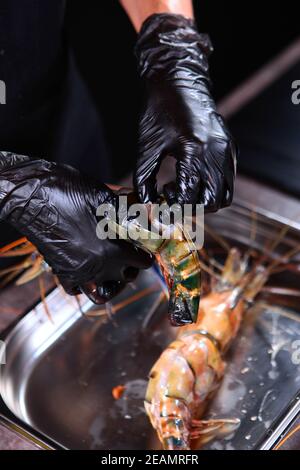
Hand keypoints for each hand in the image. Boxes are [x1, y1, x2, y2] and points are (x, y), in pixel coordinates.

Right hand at [0, 152, 152, 302]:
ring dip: (112, 283)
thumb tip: (147, 213)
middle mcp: (96, 267)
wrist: (30, 195)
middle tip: (131, 252)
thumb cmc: (66, 191)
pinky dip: (86, 284)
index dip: (146, 253)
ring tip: (114, 268)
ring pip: (102, 292)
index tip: (144, 246)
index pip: (141, 262)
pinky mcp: (61, 271)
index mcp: (111, 249)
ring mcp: (77, 272)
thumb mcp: (104, 197)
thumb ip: (128, 211)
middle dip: (132, 266)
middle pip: (126, 278)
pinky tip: (91, 270)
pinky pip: (77, 289)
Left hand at [134, 13, 236, 209]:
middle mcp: (215, 152)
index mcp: (193, 151)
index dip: (175, 205)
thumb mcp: (146, 147)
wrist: (177, 79)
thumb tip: (147, 202)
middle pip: (212, 201)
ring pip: (226, 194)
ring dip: (206, 200)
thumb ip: (144, 179)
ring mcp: (226, 150)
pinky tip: (195, 176)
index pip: (190, 196)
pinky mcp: (230, 147)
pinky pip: (229, 179)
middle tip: (175, 196)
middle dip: (193, 207)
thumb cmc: (158, 111)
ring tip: (186, 188)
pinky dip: (215, 187)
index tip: (164, 199)